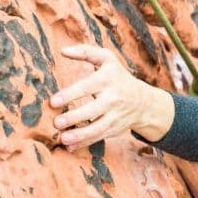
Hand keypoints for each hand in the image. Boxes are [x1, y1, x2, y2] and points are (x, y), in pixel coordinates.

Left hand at [50, 45, 172, 149]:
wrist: (143, 101)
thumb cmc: (117, 76)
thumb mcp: (107, 59)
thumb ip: (86, 52)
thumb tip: (63, 51)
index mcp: (108, 79)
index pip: (88, 87)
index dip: (70, 94)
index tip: (53, 101)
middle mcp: (113, 98)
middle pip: (93, 109)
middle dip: (74, 117)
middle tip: (56, 122)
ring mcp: (115, 116)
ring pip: (98, 127)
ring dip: (80, 135)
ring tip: (63, 138)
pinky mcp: (114, 129)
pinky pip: (99, 137)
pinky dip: (84, 143)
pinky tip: (70, 146)